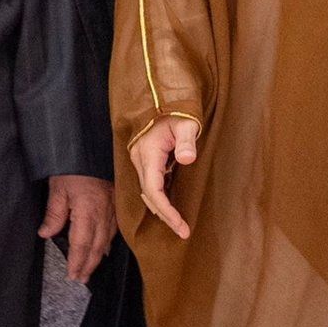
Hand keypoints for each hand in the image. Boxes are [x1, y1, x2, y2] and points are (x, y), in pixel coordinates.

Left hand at [38, 174, 114, 282]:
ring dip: (99, 255)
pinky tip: (105, 245)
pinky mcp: (116, 200)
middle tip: (81, 278)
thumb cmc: (74, 166)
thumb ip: (54, 213)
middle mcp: (103, 212)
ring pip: (108, 238)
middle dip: (89, 264)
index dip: (77, 262)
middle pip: (97, 246)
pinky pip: (115, 227)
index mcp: (88, 211)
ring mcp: (112, 207)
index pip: (82, 244)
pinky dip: (109, 241)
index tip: (72, 275)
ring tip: (91, 267)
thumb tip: (46, 233)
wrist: (92, 145)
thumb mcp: (57, 187)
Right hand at [128, 115, 198, 239]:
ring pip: (148, 190)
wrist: (160, 95)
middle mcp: (140, 159)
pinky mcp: (146, 158)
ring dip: (161, 207)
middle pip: (149, 195)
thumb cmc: (174, 109)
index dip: (166, 211)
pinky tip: (172, 203)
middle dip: (165, 215)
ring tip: (178, 223)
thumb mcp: (185, 122)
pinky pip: (151, 182)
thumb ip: (186, 140)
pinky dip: (160, 196)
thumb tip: (187, 158)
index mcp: (148, 153)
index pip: (153, 190)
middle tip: (183, 231)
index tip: (181, 226)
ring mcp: (141, 159)